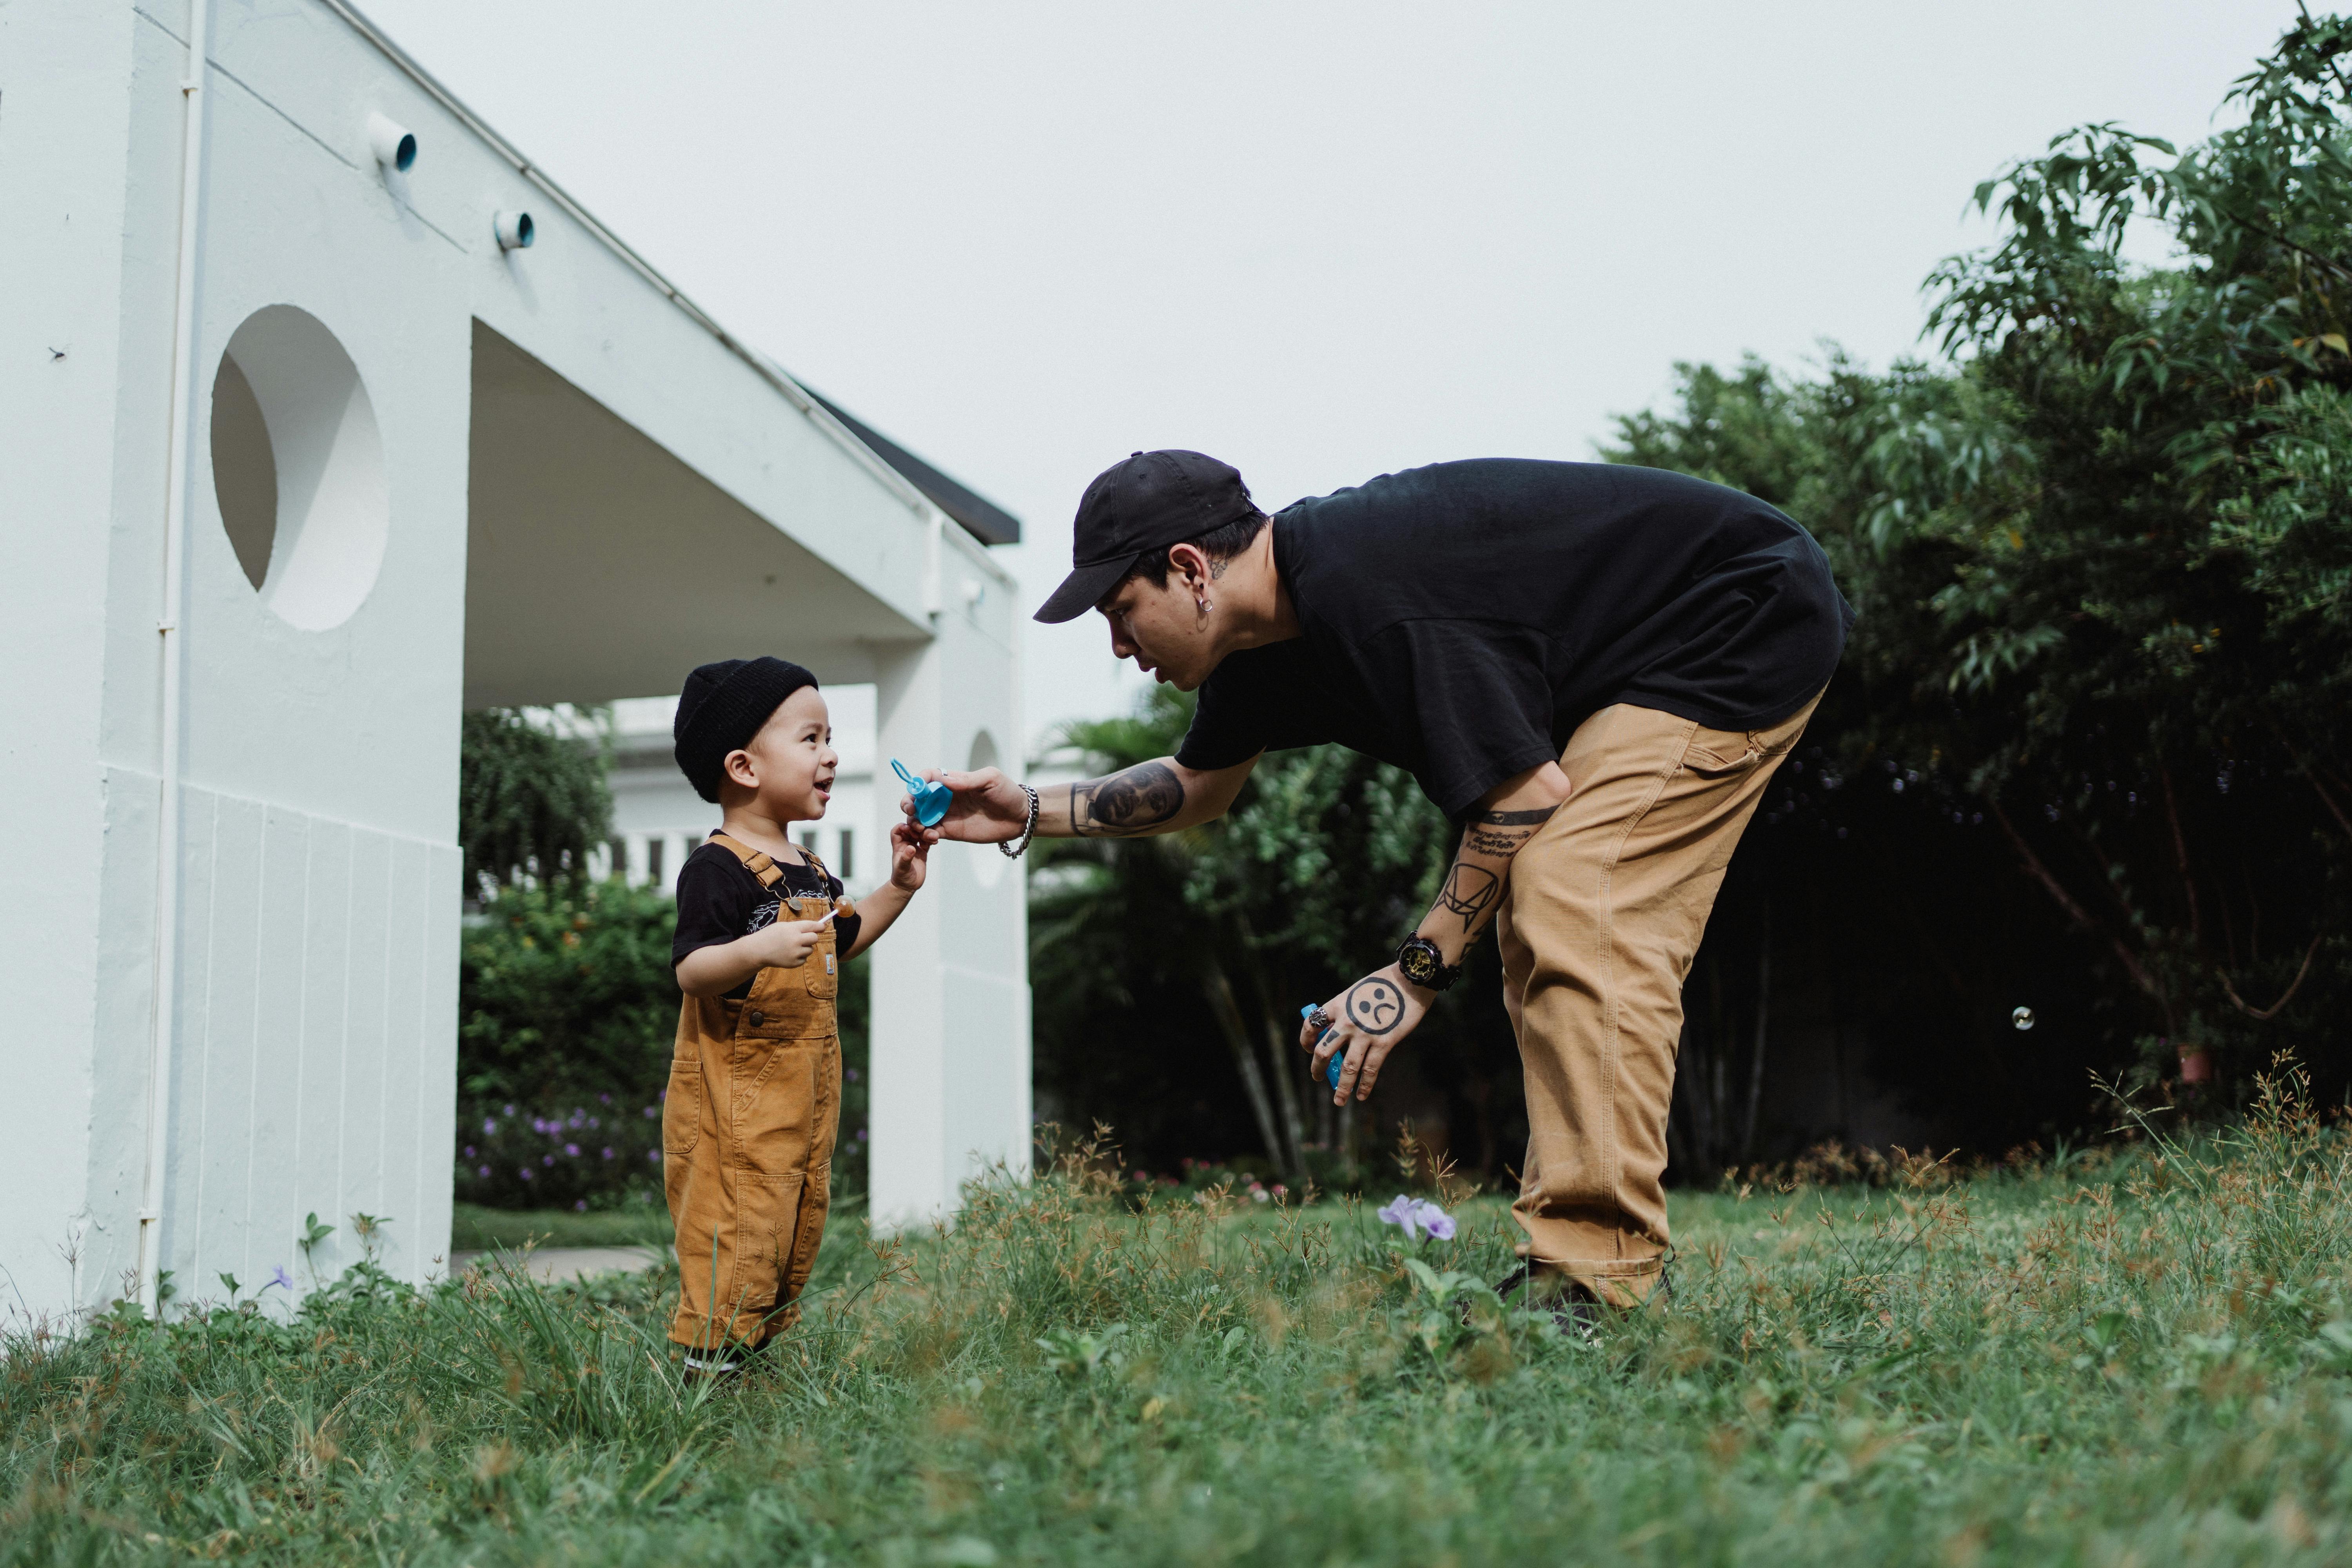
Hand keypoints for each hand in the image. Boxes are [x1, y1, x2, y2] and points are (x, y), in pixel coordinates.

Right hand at [754, 916, 827, 969]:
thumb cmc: (769, 935)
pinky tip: (789, 954)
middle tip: (804, 938)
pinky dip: (800, 957)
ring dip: (805, 948)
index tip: (822, 927)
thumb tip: (814, 927)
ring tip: (792, 947)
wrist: (758, 951)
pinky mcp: (794, 963)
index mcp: (793, 929)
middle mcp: (796, 940)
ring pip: (810, 950)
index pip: (812, 927)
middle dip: (811, 938)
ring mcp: (795, 953)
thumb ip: (797, 927)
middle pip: (814, 938)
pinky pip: (804, 959)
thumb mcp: (782, 926)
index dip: (819, 927)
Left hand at [888, 819, 935, 891]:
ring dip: (925, 833)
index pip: (897, 831)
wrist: (908, 886)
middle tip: (923, 829)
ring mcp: (915, 848)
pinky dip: (931, 840)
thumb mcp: (903, 868)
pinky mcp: (923, 852)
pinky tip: (935, 841)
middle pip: (910, 830)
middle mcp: (906, 845)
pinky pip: (927, 842)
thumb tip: (911, 847)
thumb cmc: (901, 877)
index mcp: (898, 846)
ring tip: (932, 835)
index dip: (902, 827)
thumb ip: (906, 858)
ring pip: (920, 835)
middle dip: (916, 828)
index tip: (909, 827)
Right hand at [903, 766, 1029, 842]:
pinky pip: (930, 833)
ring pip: (920, 817)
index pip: (928, 778)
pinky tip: (932, 837)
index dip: (918, 782)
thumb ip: (967, 780)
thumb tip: (943, 780)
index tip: (915, 790)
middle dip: (909, 803)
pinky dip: (925, 835)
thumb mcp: (991, 780)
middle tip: (910, 810)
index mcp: (954, 781)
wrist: (1021, 817)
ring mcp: (947, 815)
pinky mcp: (951, 831)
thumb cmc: (1008, 793)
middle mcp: (946, 797)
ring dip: (914, 821)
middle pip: (919, 798)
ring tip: (922, 828)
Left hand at [1300, 964, 1429, 1104]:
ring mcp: (1364, 1034)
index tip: (1309, 1050)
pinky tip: (1361, 1095)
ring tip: (1338, 1101)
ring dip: (1341, 1088)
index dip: (1306, 1040)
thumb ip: (1345, 1012)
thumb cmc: (1383, 985)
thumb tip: (1336, 1035)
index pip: (1311, 1025)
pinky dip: (1364, 1086)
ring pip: (1347, 1068)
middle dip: (1318, 1069)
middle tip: (1317, 1077)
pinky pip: (1370, 1070)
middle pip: (1323, 1051)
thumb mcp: (1356, 993)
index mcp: (1337, 1005)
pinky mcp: (1384, 1043)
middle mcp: (1346, 1022)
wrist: (1409, 982)